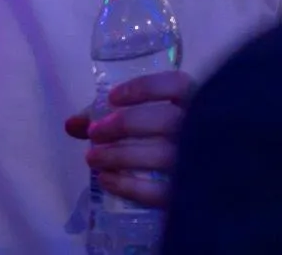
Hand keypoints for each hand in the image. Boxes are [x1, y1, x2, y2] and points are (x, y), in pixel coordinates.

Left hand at [64, 70, 195, 207]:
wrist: (210, 191)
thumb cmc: (173, 143)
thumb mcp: (150, 121)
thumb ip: (111, 117)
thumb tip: (71, 124)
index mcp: (199, 102)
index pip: (177, 85)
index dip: (144, 88)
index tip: (113, 98)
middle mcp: (207, 130)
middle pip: (166, 121)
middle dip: (125, 125)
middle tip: (95, 133)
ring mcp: (203, 164)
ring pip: (162, 156)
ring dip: (120, 156)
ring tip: (92, 158)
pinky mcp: (195, 196)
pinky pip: (161, 192)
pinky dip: (129, 186)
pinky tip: (106, 180)